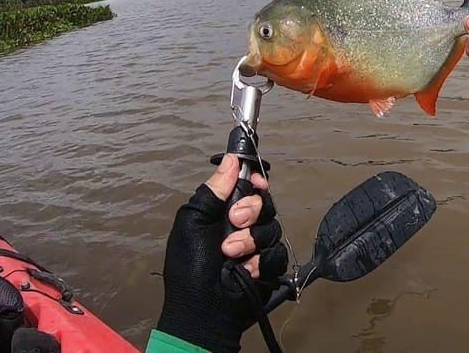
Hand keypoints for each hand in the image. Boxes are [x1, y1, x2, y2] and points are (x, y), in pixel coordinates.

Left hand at [156, 154, 288, 352]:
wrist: (202, 309)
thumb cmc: (189, 269)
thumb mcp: (192, 222)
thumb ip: (213, 190)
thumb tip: (231, 159)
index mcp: (222, 212)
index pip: (250, 186)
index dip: (256, 181)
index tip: (256, 183)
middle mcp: (242, 226)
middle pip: (265, 203)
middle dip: (251, 211)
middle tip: (234, 222)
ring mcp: (257, 247)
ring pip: (274, 227)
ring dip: (251, 240)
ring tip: (231, 254)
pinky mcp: (270, 267)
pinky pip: (279, 253)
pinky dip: (262, 262)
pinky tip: (246, 270)